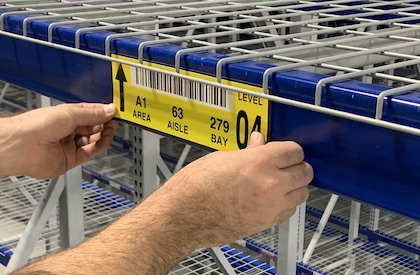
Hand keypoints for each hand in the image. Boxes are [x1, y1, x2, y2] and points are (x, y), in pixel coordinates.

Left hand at [0, 103, 117, 178]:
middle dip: (104, 123)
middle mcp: (67, 131)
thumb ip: (92, 114)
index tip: (114, 112)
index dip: (102, 113)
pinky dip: (99, 146)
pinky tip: (105, 139)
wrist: (23, 146)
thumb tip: (109, 110)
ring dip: (103, 134)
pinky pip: (90, 152)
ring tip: (111, 129)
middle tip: (115, 121)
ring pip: (93, 140)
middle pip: (93, 127)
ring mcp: (69, 145)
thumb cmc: (36, 126)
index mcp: (65, 116)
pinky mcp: (70, 159)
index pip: (89, 114)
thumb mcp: (70, 114)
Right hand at [151, 132, 312, 248]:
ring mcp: (270, 206)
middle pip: (304, 172)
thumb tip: (258, 143)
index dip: (291, 149)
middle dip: (298, 166)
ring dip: (296, 186)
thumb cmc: (194, 187)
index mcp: (258, 161)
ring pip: (302, 193)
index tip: (287, 151)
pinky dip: (287, 203)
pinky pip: (290, 211)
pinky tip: (275, 198)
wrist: (182, 217)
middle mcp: (270, 184)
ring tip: (284, 181)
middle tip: (289, 164)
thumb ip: (247, 152)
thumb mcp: (221, 159)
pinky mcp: (265, 223)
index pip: (294, 151)